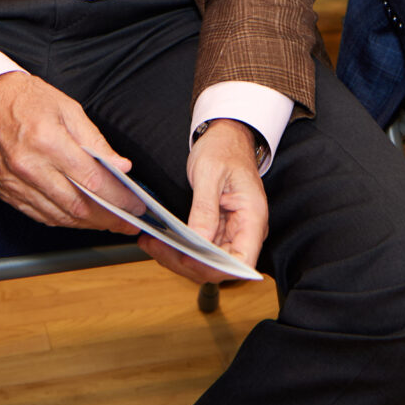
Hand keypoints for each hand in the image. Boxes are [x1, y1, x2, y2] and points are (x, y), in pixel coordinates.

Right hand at [0, 71, 141, 232]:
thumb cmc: (26, 99)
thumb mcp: (68, 109)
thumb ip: (95, 141)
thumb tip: (119, 166)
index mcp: (48, 141)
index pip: (91, 180)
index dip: (117, 197)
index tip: (134, 205)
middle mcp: (29, 167)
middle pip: (77, 205)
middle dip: (108, 218)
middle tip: (128, 223)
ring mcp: (15, 183)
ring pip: (59, 216)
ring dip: (88, 224)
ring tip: (110, 223)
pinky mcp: (7, 193)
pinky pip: (40, 215)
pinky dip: (64, 220)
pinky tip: (81, 218)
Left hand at [141, 119, 268, 283]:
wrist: (226, 137)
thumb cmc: (224, 148)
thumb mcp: (210, 173)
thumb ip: (205, 209)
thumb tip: (199, 241)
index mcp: (252, 217)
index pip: (242, 261)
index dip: (216, 268)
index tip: (188, 258)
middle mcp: (245, 230)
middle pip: (221, 266)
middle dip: (188, 263)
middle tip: (158, 248)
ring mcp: (232, 231)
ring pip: (207, 262)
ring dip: (178, 258)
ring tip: (152, 243)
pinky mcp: (218, 230)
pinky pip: (200, 249)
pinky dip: (179, 248)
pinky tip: (159, 240)